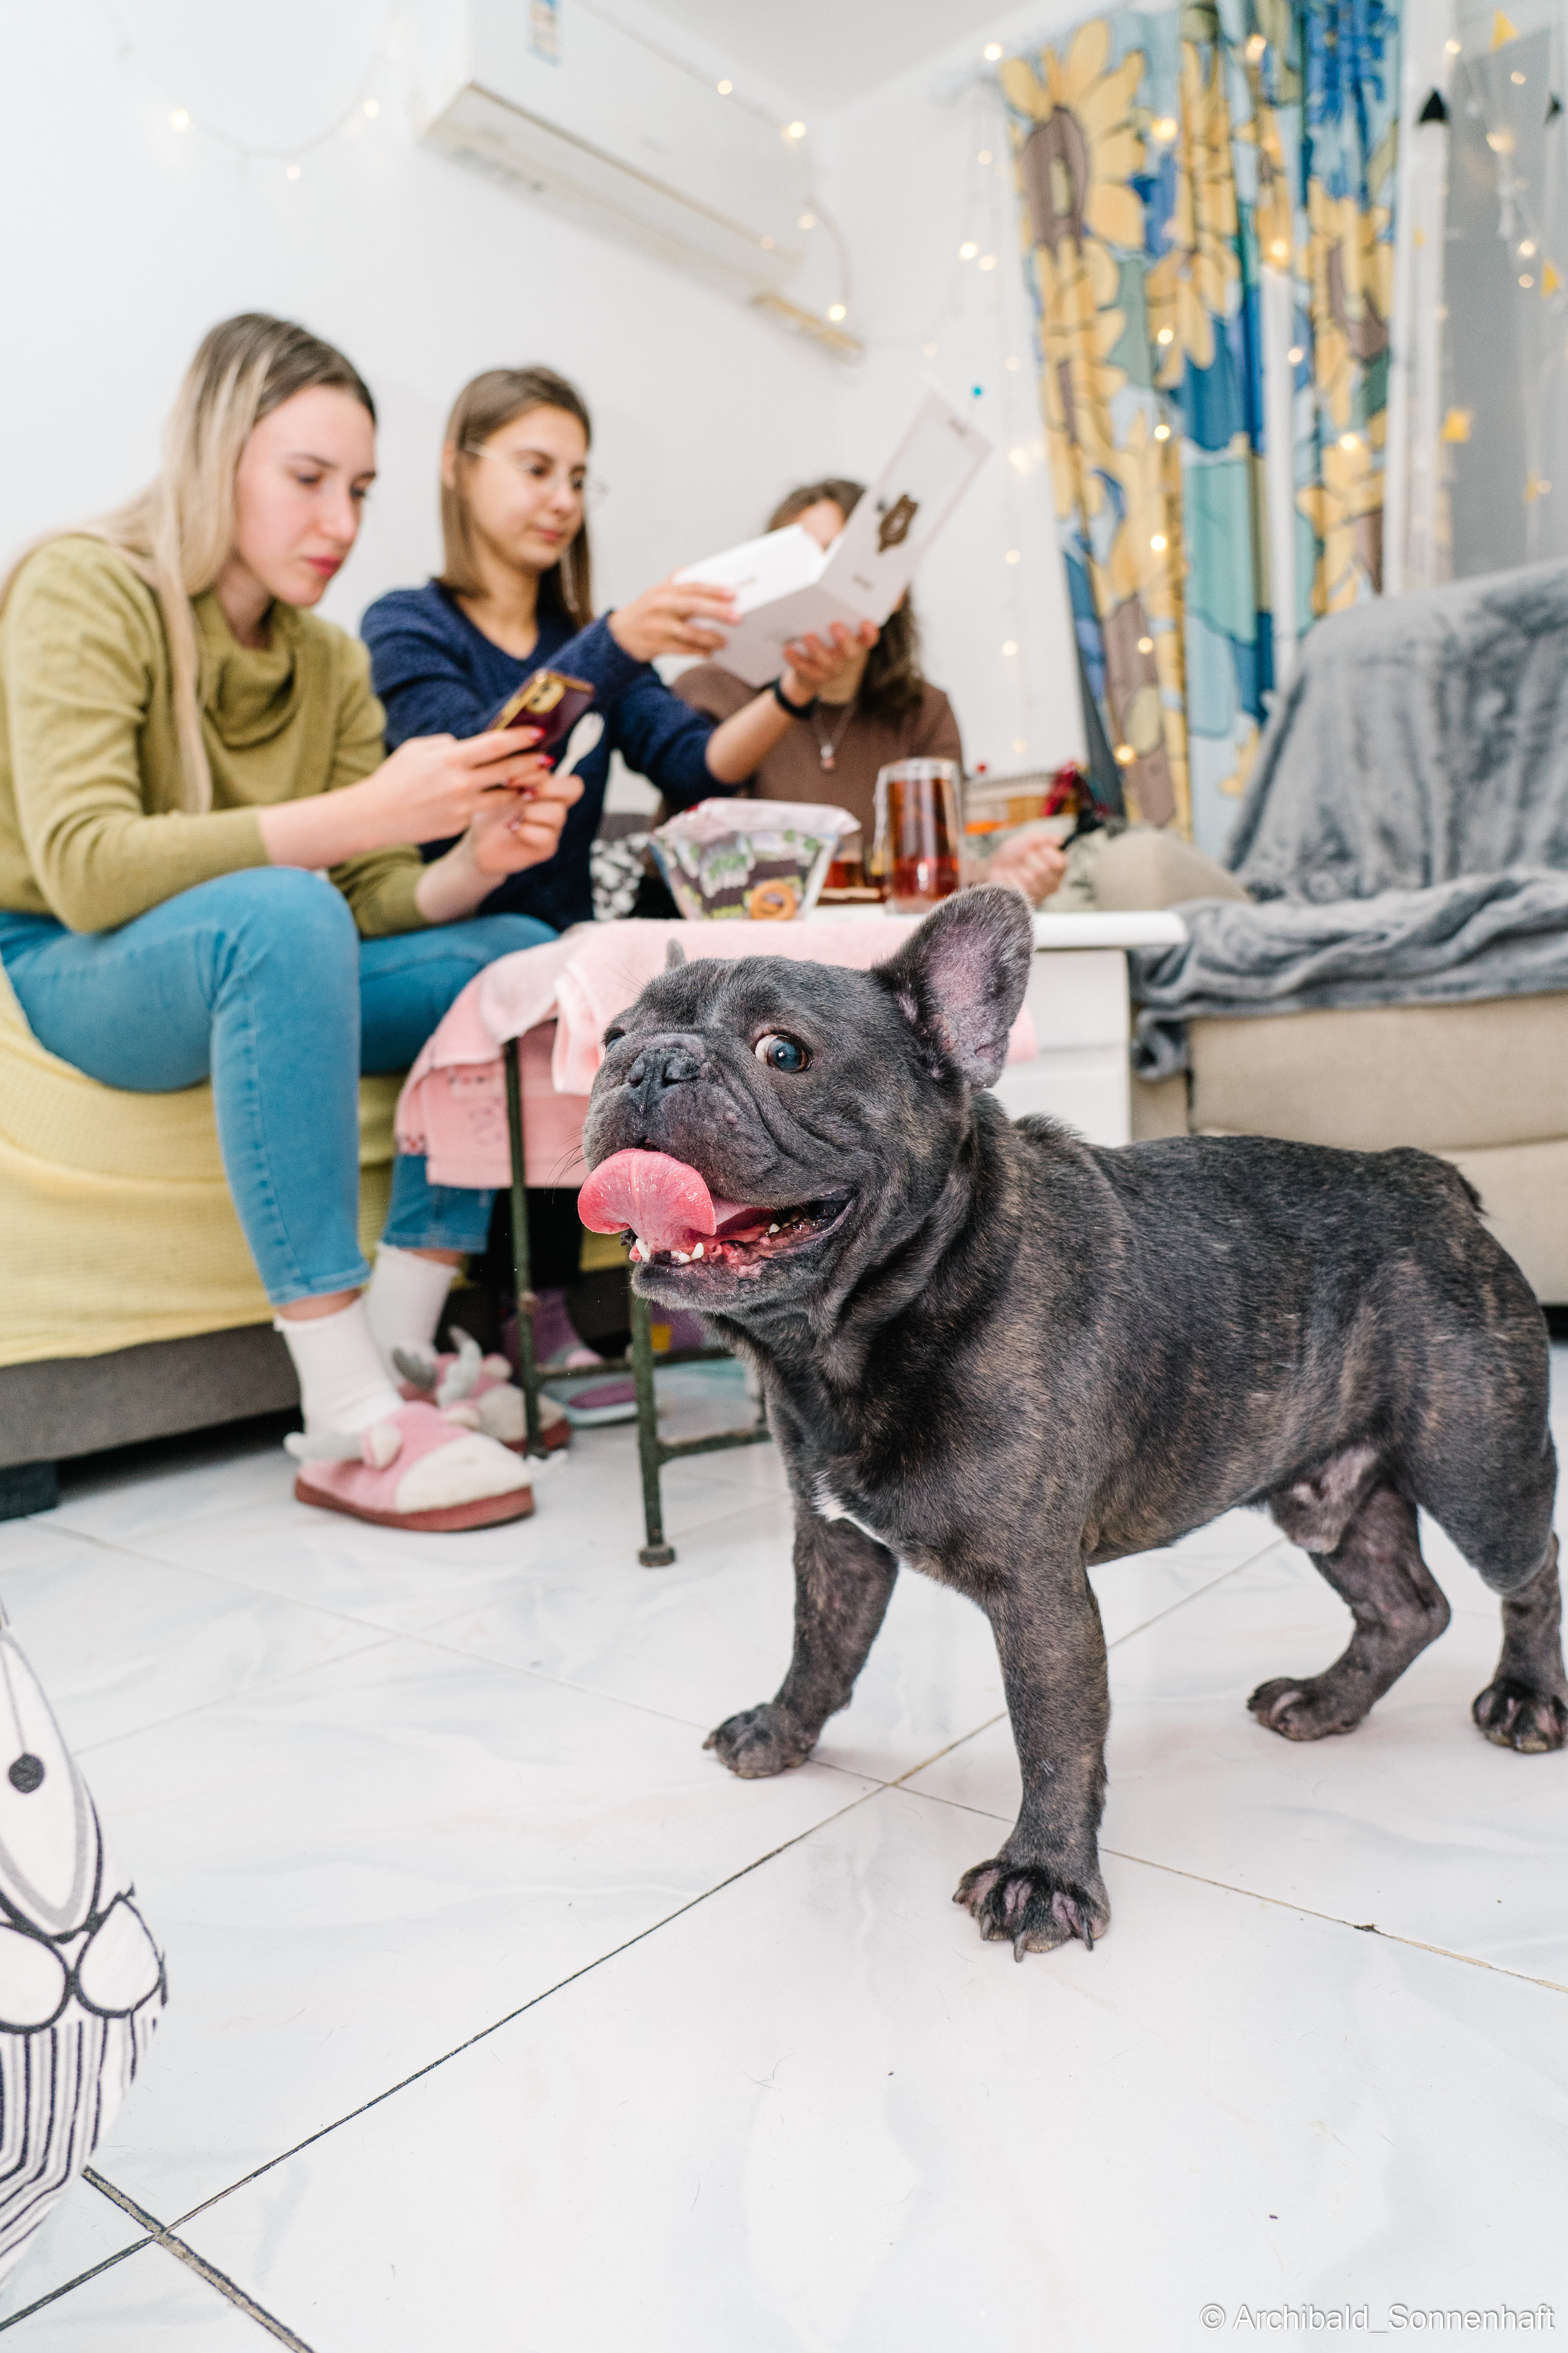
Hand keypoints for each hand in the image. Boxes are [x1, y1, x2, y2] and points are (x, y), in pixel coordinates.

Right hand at [257, 725, 548, 874]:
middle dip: (532, 763)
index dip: (521, 737)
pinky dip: (500, 806)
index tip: (538, 733)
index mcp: (450, 758)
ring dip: (523, 788)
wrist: (376, 816)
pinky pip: (486, 812)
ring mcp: (462, 806)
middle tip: (548, 759)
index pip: (495, 744)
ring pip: (505, 796)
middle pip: (508, 770)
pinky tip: (510, 800)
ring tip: (535, 782)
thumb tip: (469, 743)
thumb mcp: (417, 749)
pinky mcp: (460, 824)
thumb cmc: (394, 778)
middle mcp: (460, 782)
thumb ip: (447, 744)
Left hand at [460, 765, 583, 878]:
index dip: (542, 769)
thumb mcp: (497, 783)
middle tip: (522, 793)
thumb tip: (517, 745)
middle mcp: (554, 805)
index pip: (564, 770)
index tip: (511, 775)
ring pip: (558, 812)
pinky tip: (510, 828)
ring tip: (513, 814)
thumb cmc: (488, 808)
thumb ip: (512, 765)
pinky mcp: (545, 848)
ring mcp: (553, 828)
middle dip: (546, 786)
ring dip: (532, 810)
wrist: (478, 841)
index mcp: (547, 787)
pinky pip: (546, 836)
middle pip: (574, 787)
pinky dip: (525, 830)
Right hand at [608, 578, 737, 662]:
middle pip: (693, 606)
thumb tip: (699, 571)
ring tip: (724, 641)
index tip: (732, 593)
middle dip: (717, 611)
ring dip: (710, 637)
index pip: (692, 586)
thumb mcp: (657, 593)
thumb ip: (676, 583)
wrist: (619, 635)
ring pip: (689, 632)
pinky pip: (682, 650)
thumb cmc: (645, 612)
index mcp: (664, 590)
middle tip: (737, 617)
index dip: (713, 589)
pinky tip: (709, 652)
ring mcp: (658, 626)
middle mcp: (660, 606)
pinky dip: (698, 652)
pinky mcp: (657, 645)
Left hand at [779, 620, 877, 705]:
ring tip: (809, 636)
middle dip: (844, 640)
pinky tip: (788, 649)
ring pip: (826, 663)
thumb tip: (840, 590)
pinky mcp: (811, 675)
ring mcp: (829, 670)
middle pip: (850, 653)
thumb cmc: (832, 644)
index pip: (869, 640)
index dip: (870, 633)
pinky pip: (803, 669)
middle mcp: (845, 659)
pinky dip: (795, 659)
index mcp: (856, 646)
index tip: (866, 623)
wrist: (816, 675)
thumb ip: (844, 616)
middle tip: (835, 625)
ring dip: (817, 649)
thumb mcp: (842, 633)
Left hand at [981, 835, 1067, 906]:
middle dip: (1029, 859)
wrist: (995, 868)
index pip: (1060, 863)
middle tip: (1024, 857)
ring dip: (1019, 869)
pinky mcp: (1027, 902)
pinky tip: (1009, 877)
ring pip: (1030, 879)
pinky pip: (1018, 887)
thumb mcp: (1026, 840)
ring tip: (1016, 868)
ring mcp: (1041, 895)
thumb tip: (1059, 841)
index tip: (1038, 848)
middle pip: (1043, 870)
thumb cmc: (1013, 854)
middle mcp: (1053, 883)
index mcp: (1057, 868)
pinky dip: (1010, 878)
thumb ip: (1042, 839)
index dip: (1047, 853)